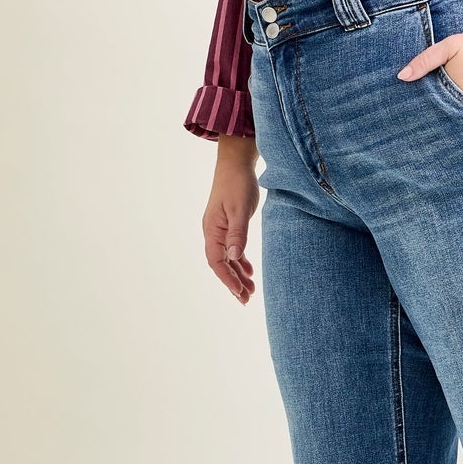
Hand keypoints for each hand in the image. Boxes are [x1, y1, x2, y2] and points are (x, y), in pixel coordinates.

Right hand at [203, 142, 259, 301]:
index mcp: (212, 230)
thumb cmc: (238, 184)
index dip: (227, 279)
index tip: (239, 292)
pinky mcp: (229, 225)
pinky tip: (249, 271)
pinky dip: (240, 262)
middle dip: (233, 282)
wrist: (235, 163)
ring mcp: (220, 230)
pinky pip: (232, 249)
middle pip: (221, 264)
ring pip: (227, 259)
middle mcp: (213, 232)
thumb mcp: (240, 209)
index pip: (216, 261)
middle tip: (246, 299)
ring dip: (238, 275)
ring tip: (250, 291)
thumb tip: (234, 257)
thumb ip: (237, 234)